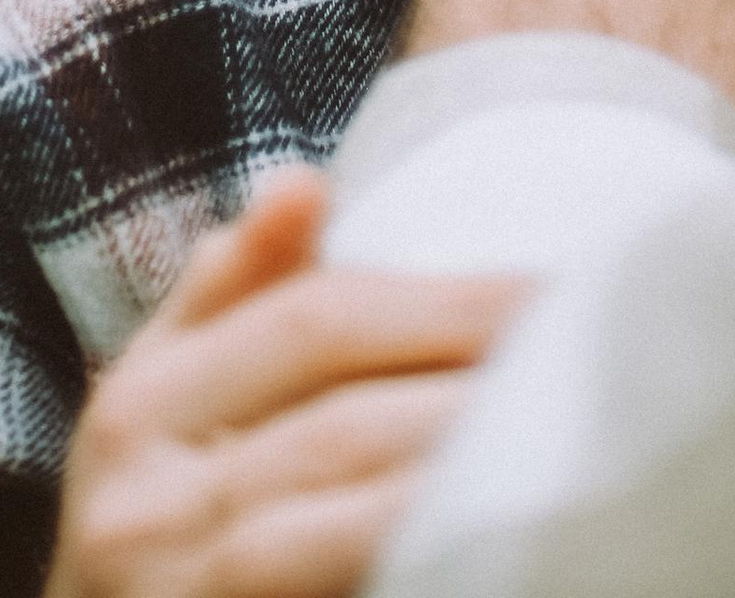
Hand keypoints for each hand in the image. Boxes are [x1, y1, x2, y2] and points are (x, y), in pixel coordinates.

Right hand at [47, 174, 528, 597]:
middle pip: (346, 421)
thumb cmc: (153, 540)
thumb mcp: (160, 411)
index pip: (317, 321)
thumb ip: (229, 299)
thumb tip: (306, 179)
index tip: (558, 289)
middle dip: (479, 386)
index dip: (449, 300)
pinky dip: (426, 566)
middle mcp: (139, 505)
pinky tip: (498, 550)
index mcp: (137, 407)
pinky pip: (348, 593)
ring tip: (576, 443)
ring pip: (353, 520)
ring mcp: (177, 595)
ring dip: (470, 478)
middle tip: (597, 361)